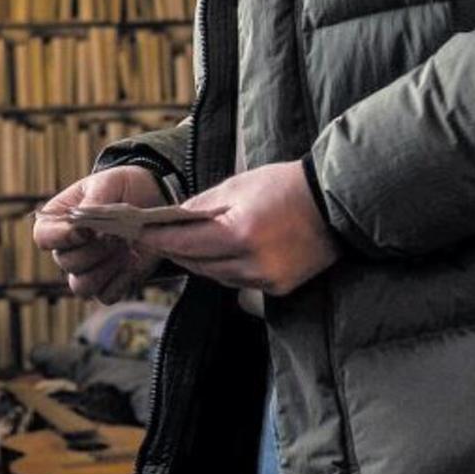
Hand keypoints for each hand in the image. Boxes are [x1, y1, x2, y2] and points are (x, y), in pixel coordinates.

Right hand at [32, 165, 168, 303]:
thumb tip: (81, 220)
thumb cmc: (123, 187)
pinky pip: (106, 296)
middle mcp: (68, 248)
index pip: (42, 237)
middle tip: (116, 235)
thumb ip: (93, 200)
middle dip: (94, 250)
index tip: (87, 231)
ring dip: (105, 269)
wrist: (153, 199)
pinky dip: (120, 282)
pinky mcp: (109, 282)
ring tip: (124, 248)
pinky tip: (133, 261)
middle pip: (66, 263)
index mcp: (59, 221)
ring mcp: (88, 268)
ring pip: (81, 286)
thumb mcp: (108, 183)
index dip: (61, 237)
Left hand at [142, 161, 340, 296]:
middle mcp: (252, 263)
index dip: (158, 240)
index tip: (138, 234)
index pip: (185, 244)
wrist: (336, 202)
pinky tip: (219, 256)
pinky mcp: (279, 288)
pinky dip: (226, 270)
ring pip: (218, 277)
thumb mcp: (238, 186)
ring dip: (200, 263)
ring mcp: (267, 280)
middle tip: (154, 240)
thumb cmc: (285, 185)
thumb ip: (202, 206)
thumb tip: (172, 219)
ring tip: (184, 247)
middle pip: (199, 265)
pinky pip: (241, 283)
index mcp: (239, 233)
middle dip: (176, 252)